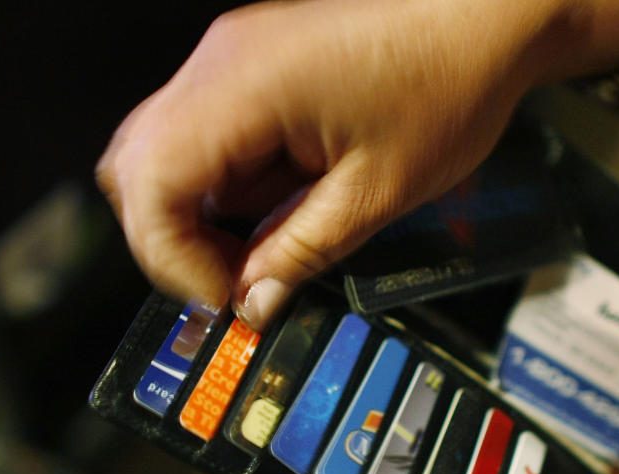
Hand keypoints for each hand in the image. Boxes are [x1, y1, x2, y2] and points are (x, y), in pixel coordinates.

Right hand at [97, 0, 618, 330]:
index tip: (223, 296)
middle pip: (136, 165)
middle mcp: (221, 63)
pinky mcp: (252, 66)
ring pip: (163, 152)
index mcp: (245, 86)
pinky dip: (226, 186)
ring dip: (198, 215)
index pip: (149, 182)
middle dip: (173, 239)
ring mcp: (232, 59)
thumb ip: (301, 253)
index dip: (171, 257)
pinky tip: (276, 208)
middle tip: (232, 282)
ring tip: (261, 251)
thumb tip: (253, 301)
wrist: (483, 20)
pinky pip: (206, 136)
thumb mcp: (376, 192)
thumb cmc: (448, 85)